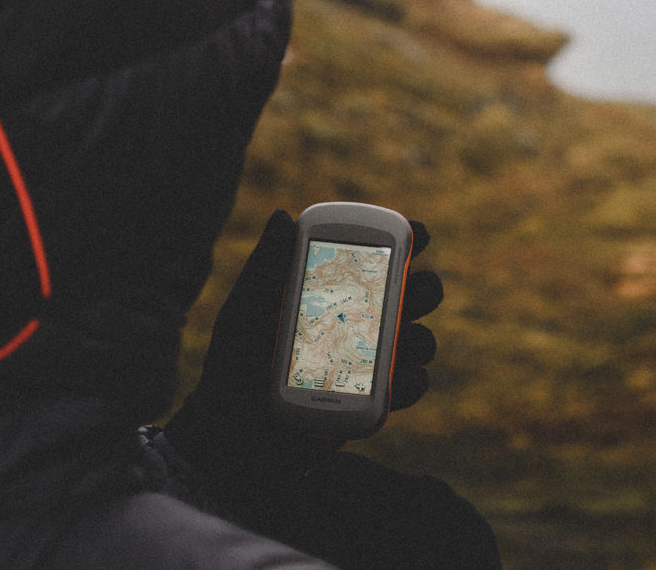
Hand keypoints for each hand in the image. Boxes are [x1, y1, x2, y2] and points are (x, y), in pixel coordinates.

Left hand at [162, 209, 442, 502]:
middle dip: (426, 288)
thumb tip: (283, 216)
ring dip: (422, 336)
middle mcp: (357, 321)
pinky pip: (410, 386)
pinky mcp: (372, 401)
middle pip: (412, 295)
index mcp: (331, 291)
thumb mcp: (245, 312)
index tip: (417, 233)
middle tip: (416, 289)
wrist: (230, 438)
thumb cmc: (231, 369)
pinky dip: (413, 380)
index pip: (375, 257)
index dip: (403, 240)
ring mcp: (368, 362)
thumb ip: (266, 265)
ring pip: (420, 339)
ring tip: (405, 340)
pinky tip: (398, 380)